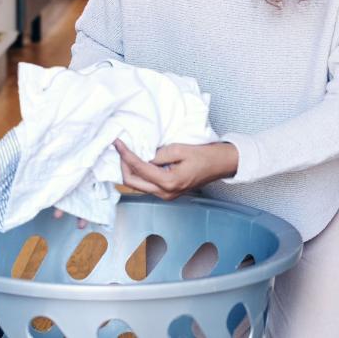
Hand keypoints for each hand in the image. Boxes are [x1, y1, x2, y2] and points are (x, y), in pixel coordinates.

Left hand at [116, 140, 237, 200]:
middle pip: (132, 183)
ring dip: (130, 170)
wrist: (221, 164)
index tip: (117, 143)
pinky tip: (139, 161)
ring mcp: (166, 195)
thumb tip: (141, 155)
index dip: (125, 154)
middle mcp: (165, 193)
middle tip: (121, 149)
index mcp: (168, 182)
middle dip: (123, 165)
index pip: (138, 168)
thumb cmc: (204, 155)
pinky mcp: (167, 193)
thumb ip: (157, 154)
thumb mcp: (179, 149)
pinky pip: (146, 185)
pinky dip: (139, 174)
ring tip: (127, 153)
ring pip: (138, 185)